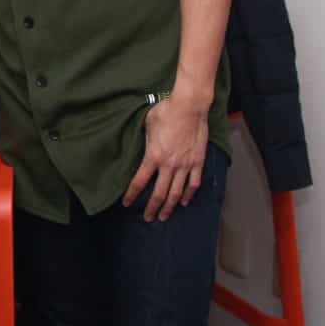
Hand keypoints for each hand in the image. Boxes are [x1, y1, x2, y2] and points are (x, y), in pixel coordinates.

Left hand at [122, 95, 209, 221]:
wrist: (189, 107)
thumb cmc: (166, 112)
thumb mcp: (148, 125)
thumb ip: (146, 142)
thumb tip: (146, 149)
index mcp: (153, 156)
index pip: (139, 181)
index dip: (132, 194)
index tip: (127, 203)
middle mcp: (169, 165)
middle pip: (159, 193)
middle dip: (152, 208)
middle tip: (148, 218)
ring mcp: (185, 165)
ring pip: (176, 193)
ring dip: (169, 207)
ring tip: (164, 216)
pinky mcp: (198, 162)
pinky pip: (193, 184)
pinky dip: (188, 195)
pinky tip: (184, 202)